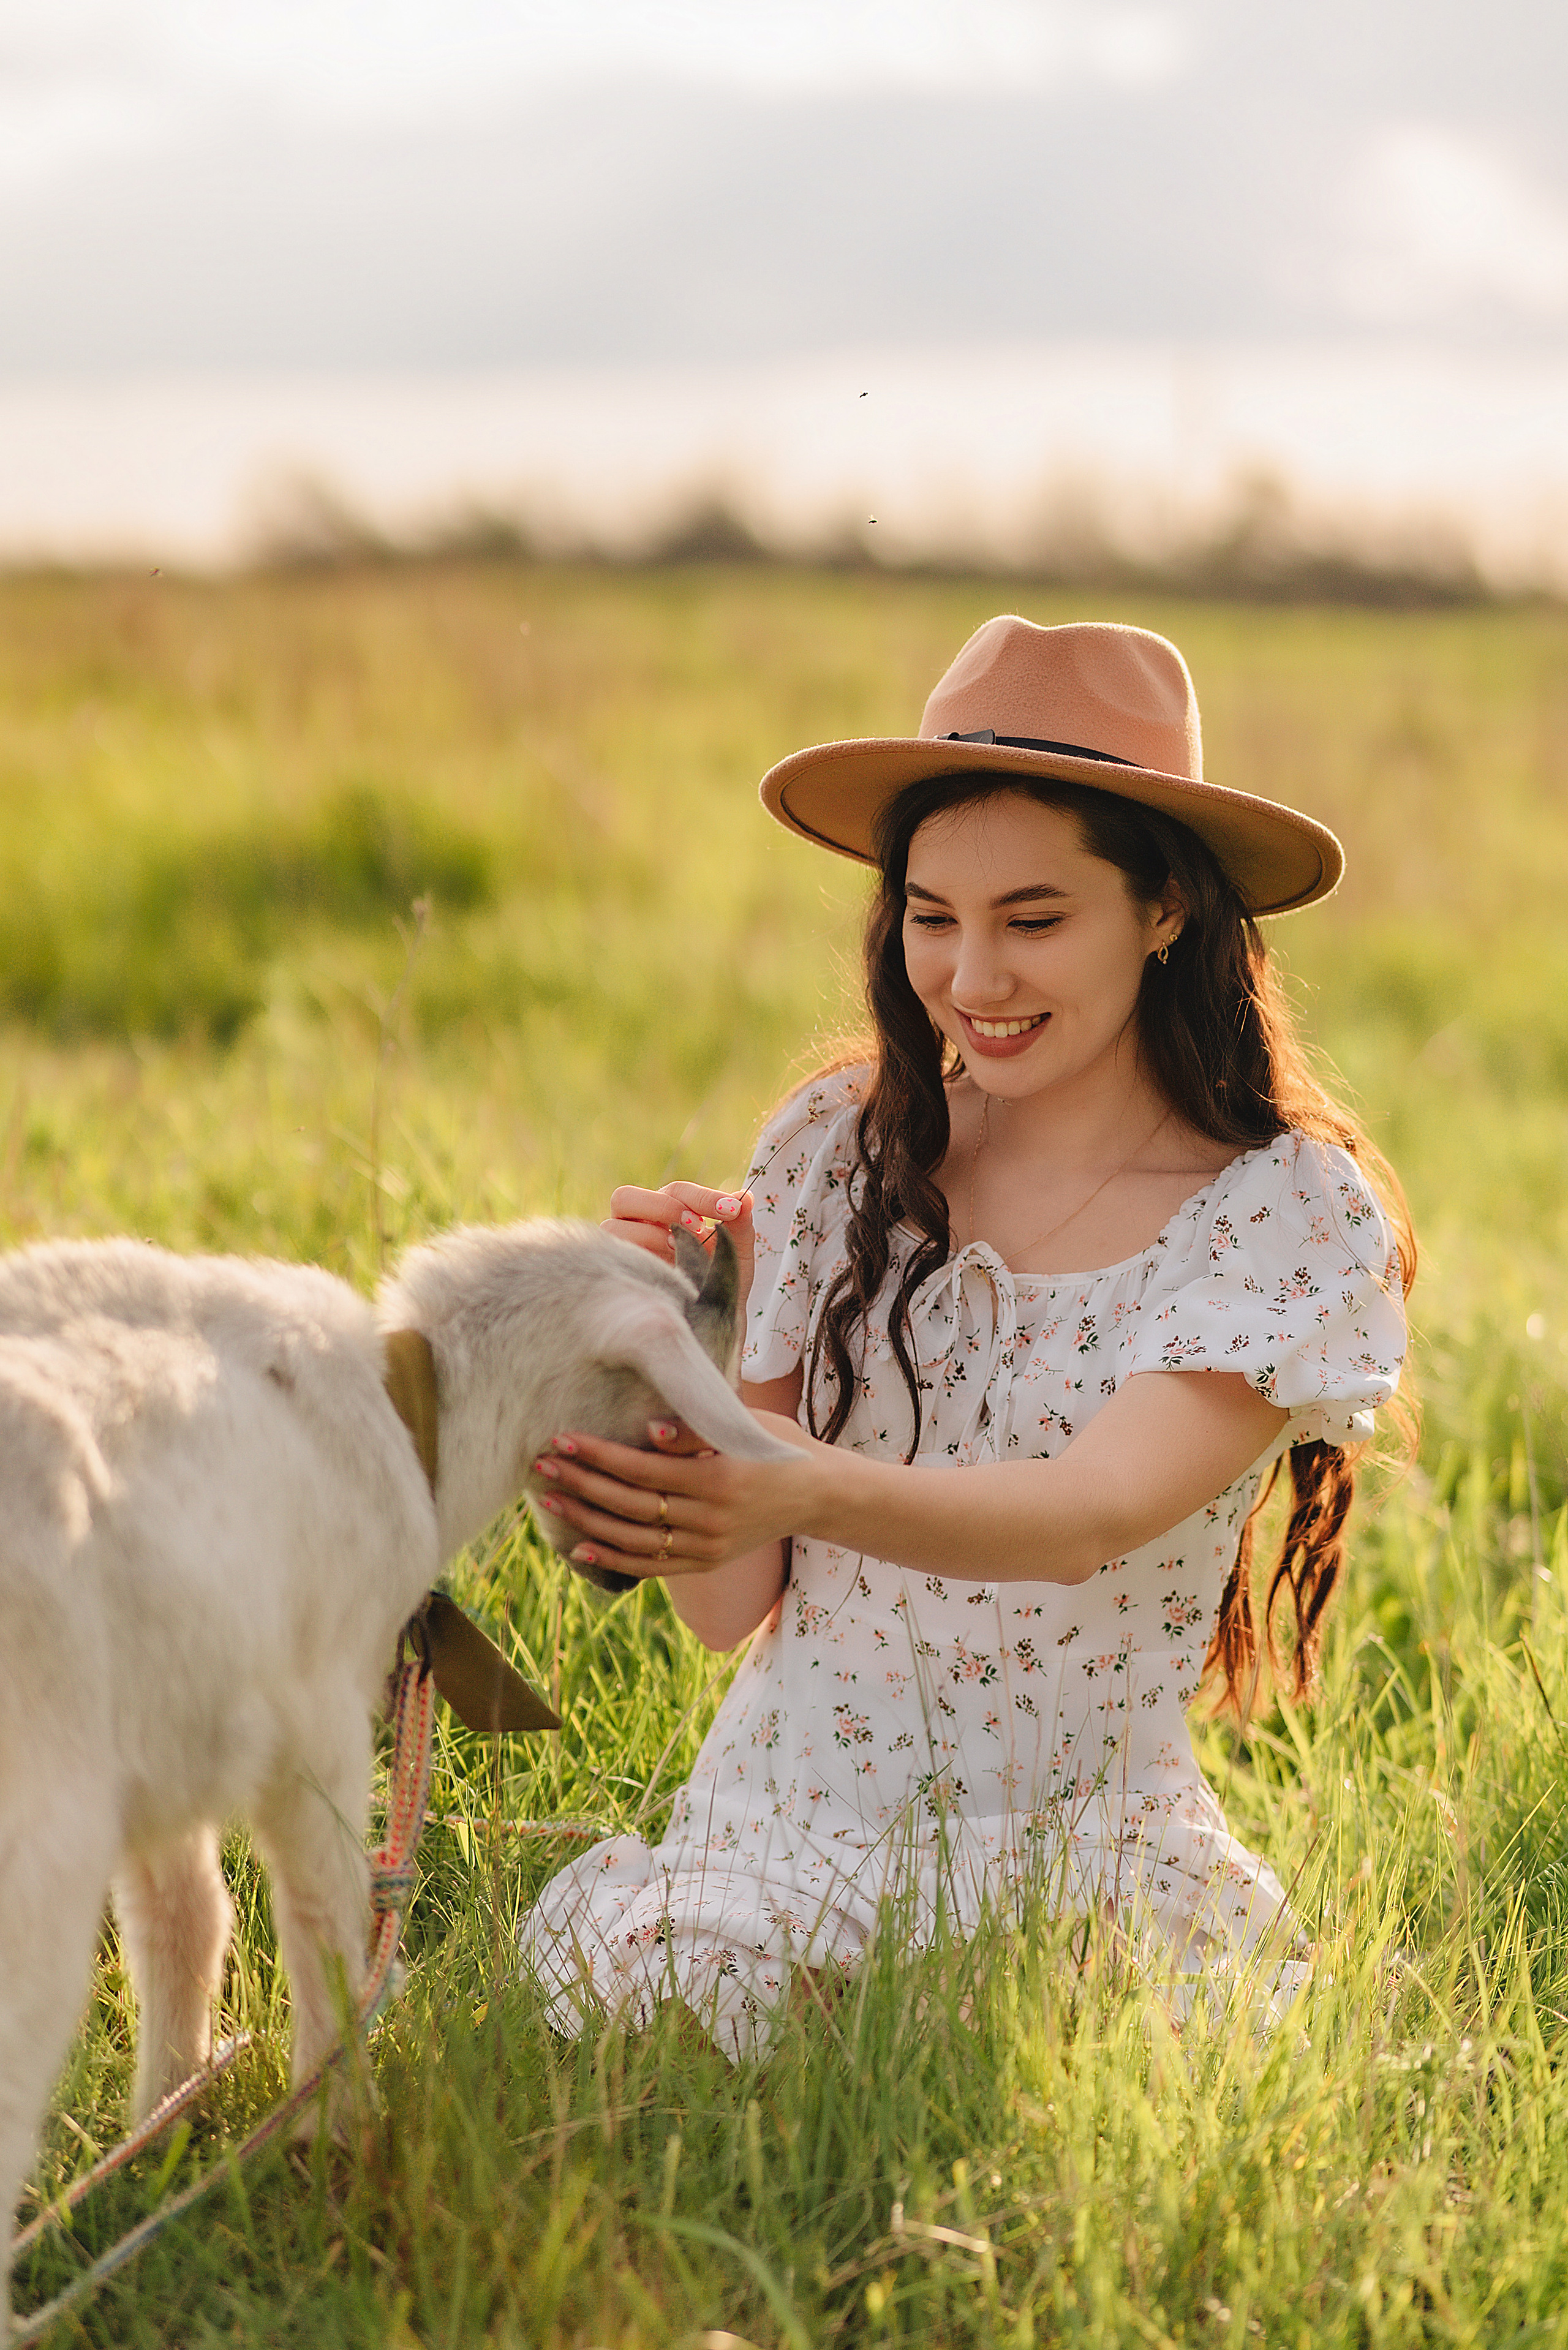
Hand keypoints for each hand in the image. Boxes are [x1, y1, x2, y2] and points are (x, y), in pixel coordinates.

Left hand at [531, 1413, 816, 1581]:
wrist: (816, 1494)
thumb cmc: (775, 1447)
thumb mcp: (744, 1427)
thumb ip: (697, 1429)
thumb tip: (650, 1432)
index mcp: (718, 1478)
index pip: (643, 1468)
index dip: (599, 1455)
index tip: (563, 1439)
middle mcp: (711, 1518)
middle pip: (631, 1504)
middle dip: (582, 1483)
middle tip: (542, 1465)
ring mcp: (709, 1545)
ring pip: (635, 1539)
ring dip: (587, 1520)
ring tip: (551, 1499)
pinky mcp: (707, 1562)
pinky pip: (652, 1566)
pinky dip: (613, 1559)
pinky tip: (578, 1547)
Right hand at [602, 1182, 755, 1311]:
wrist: (711, 1315)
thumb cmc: (719, 1275)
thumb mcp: (736, 1248)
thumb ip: (739, 1222)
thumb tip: (745, 1197)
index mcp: (665, 1207)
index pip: (676, 1191)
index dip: (701, 1197)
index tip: (730, 1209)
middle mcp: (638, 1222)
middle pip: (626, 1197)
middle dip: (664, 1208)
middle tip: (695, 1225)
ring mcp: (622, 1245)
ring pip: (615, 1225)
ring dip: (651, 1234)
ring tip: (678, 1249)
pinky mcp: (616, 1267)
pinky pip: (615, 1254)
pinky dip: (639, 1255)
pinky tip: (664, 1267)